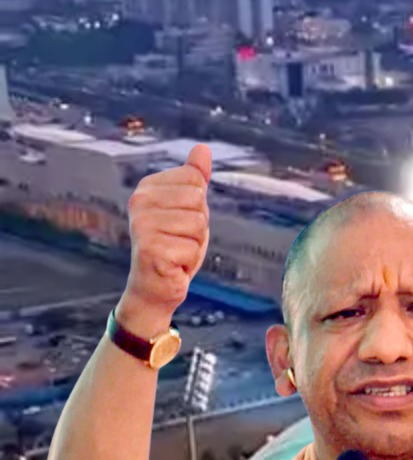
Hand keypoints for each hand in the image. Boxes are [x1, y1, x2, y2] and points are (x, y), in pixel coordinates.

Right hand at [122, 144, 211, 321]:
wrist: (154, 286)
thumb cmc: (172, 246)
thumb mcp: (187, 209)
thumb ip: (194, 178)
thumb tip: (202, 149)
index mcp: (147, 187)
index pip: (195, 181)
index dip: (198, 207)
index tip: (180, 222)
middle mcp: (138, 202)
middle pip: (198, 202)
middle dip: (198, 226)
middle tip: (179, 240)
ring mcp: (142, 225)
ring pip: (198, 226)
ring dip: (194, 244)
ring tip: (176, 251)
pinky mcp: (150, 249)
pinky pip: (192, 249)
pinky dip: (188, 261)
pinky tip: (172, 264)